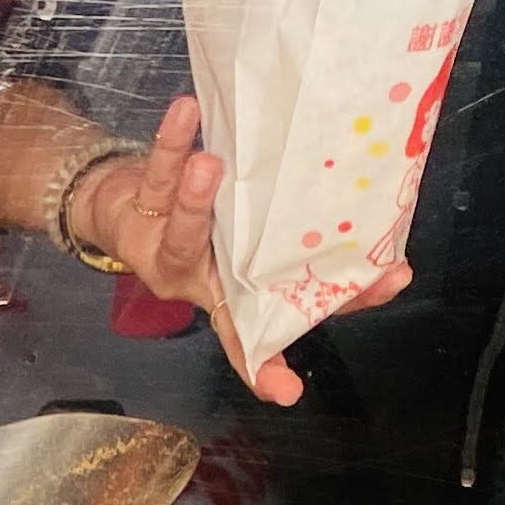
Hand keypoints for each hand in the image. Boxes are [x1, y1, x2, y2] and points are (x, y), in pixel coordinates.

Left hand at [73, 93, 409, 406]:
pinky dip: (171, 144)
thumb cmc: (200, 218)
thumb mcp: (248, 231)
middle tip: (301, 242)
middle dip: (264, 269)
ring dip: (199, 200)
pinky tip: (185, 113)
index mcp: (232, 291)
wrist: (120, 203)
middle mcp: (200, 280)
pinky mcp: (137, 213)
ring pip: (183, 232)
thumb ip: (297, 238)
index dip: (271, 363)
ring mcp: (164, 250)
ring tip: (214, 167)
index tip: (287, 391)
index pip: (260, 333)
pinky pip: (156, 177)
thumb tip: (384, 232)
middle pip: (234, 287)